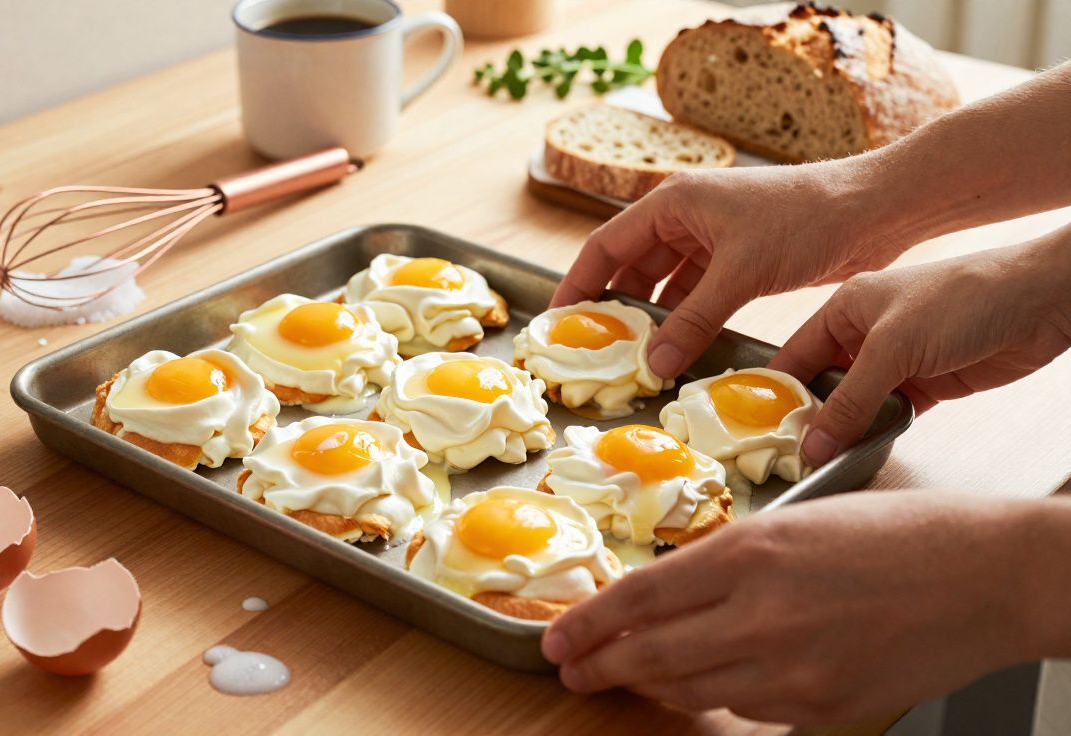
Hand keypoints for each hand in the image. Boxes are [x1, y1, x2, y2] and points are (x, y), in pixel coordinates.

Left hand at [541, 491, 1064, 723]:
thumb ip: (728, 565)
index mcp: (749, 553)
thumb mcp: (796, 524)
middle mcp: (760, 615)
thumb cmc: (899, 535)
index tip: (556, 637)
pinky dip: (715, 697)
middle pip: (650, 655)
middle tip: (571, 672)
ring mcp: (792, 670)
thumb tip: (669, 598)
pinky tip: (701, 687)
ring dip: (649, 686)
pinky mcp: (822, 707)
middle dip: (599, 667)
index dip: (586, 623)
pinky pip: (746, 710)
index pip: (638, 597)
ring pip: (690, 690)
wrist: (988, 575)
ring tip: (624, 679)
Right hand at [551, 160, 907, 378]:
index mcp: (671, 202)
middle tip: (592, 351)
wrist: (874, 210)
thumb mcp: (742, 272)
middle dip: (613, 309)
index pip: (604, 246)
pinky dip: (686, 321)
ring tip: (632, 359)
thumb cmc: (805, 219)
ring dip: (653, 320)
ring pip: (664, 285)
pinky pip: (696, 295)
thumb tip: (654, 364)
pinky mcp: (739, 260)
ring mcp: (712, 239)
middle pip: (630, 267)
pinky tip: (678, 351)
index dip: (577, 285)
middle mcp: (684, 217)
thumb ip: (694, 319)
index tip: (556, 322)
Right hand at [770, 232, 1070, 465]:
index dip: (773, 393)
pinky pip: (888, 415)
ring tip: (820, 461)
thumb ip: (850, 401)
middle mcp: (865, 335)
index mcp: (844, 310)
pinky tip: (862, 450)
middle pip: (821, 385)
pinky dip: (876, 433)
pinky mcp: (926, 385)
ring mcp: (896, 362)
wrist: (1041, 302)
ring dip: (843, 430)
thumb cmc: (964, 298)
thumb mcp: (893, 347)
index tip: (755, 429)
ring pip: (855, 405)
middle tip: (786, 455)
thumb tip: (813, 444)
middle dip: (806, 418)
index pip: (794, 356)